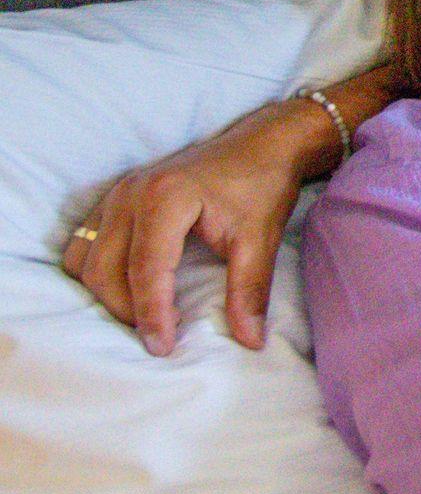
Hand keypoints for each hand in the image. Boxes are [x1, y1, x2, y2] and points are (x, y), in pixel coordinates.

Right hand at [60, 97, 330, 354]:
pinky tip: (132, 289)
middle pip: (104, 270)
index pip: (146, 270)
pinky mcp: (115, 199)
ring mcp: (117, 194)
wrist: (262, 145)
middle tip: (161, 336)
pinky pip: (85, 245)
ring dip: (107, 294)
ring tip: (148, 313)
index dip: (151, 315)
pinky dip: (99, 274)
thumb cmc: (261, 186)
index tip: (163, 348)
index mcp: (165, 199)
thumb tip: (250, 341)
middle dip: (126, 310)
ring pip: (85, 260)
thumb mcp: (260, 238)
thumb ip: (249, 290)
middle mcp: (130, 194)